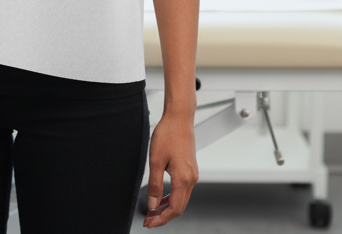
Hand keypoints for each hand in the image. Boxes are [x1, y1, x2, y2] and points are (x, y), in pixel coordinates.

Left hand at [144, 112, 197, 226]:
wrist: (179, 118)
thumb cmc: (167, 134)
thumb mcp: (156, 160)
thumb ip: (155, 185)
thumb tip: (153, 205)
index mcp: (183, 179)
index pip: (174, 209)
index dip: (161, 218)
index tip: (150, 222)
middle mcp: (191, 179)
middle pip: (179, 207)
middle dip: (164, 215)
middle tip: (149, 220)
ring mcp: (192, 174)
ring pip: (181, 199)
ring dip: (168, 207)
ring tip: (153, 210)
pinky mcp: (190, 169)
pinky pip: (182, 189)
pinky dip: (172, 196)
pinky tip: (162, 197)